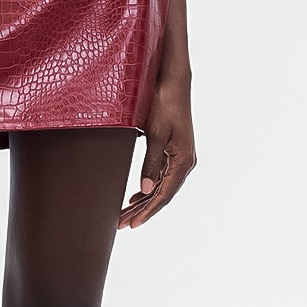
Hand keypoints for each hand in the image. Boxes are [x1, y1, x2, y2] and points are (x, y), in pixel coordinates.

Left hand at [117, 78, 195, 229]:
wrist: (174, 82)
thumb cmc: (164, 104)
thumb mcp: (155, 134)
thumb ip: (150, 163)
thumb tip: (145, 190)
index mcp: (183, 161)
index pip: (163, 195)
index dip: (147, 212)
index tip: (132, 224)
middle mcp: (185, 163)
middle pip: (162, 195)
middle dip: (142, 211)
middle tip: (121, 224)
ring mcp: (181, 158)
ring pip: (161, 187)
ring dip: (144, 201)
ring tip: (125, 214)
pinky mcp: (174, 151)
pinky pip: (162, 176)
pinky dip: (149, 188)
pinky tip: (137, 195)